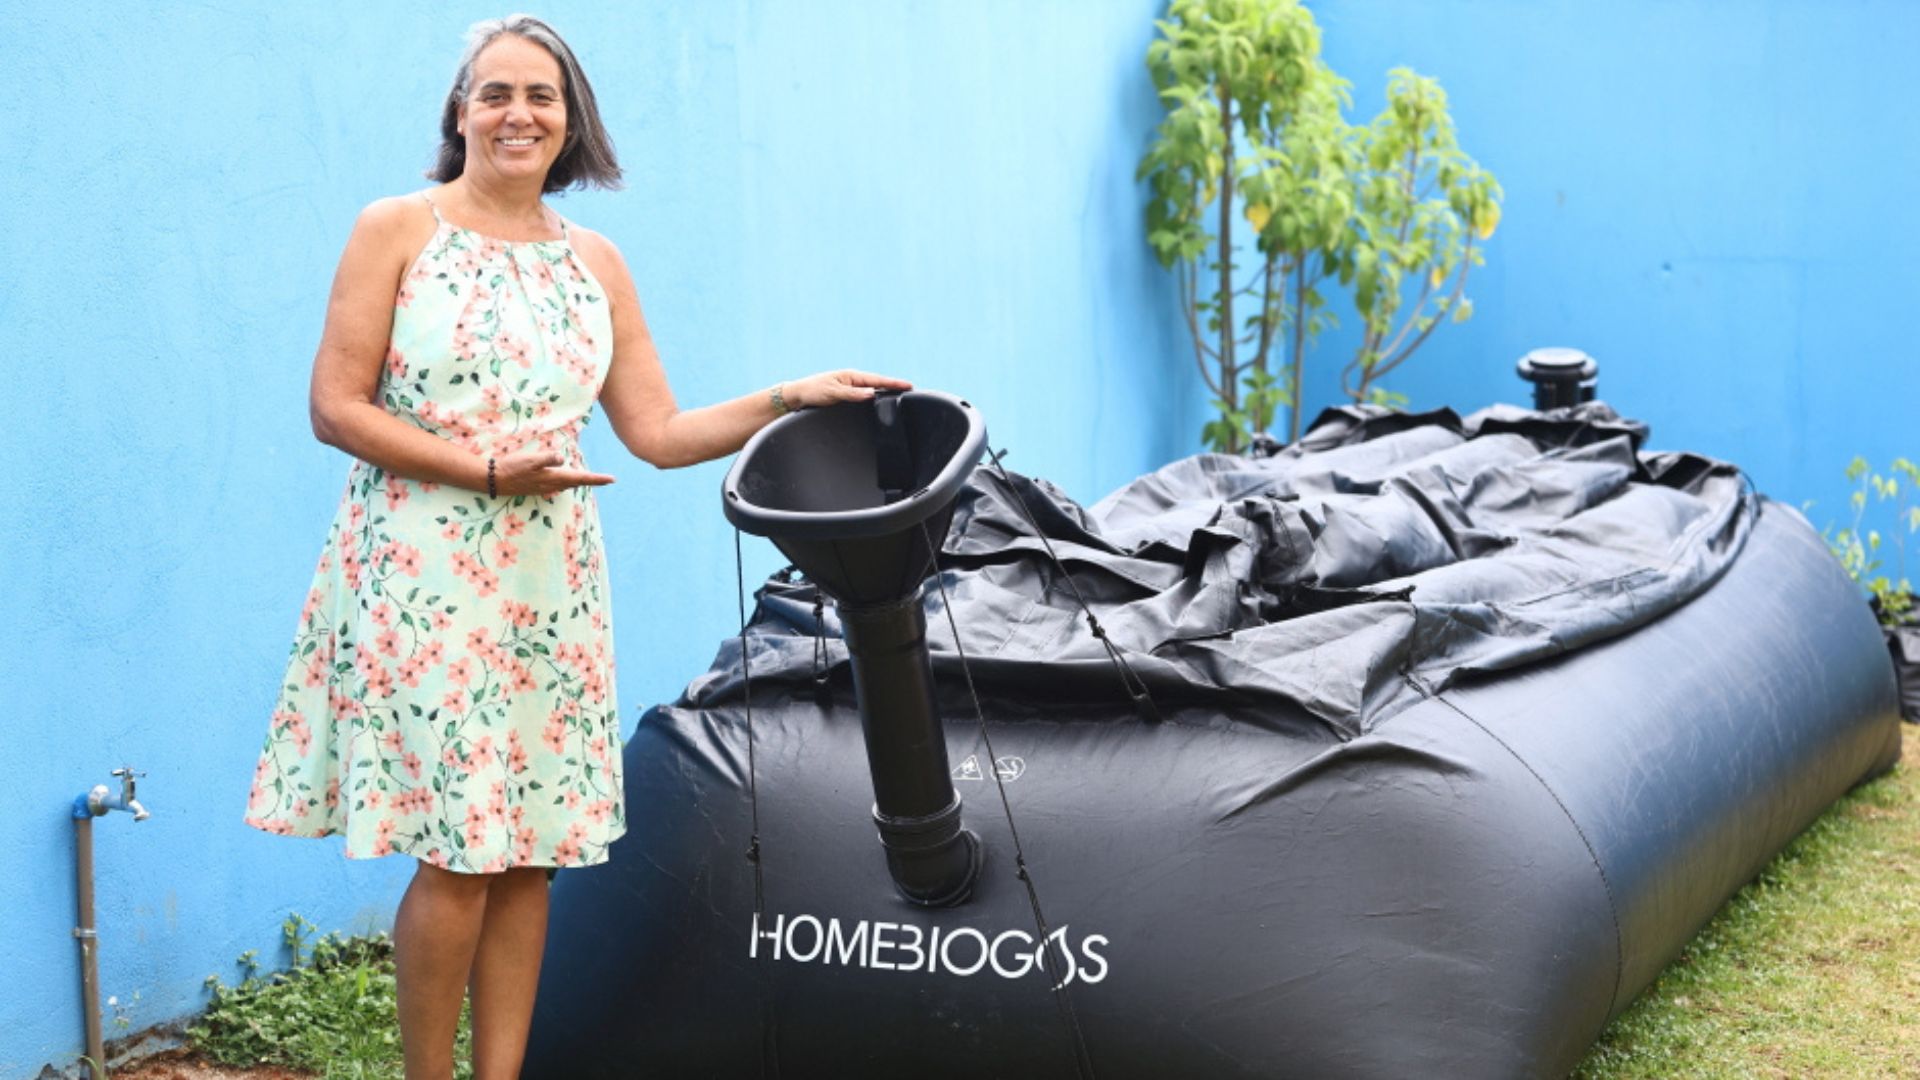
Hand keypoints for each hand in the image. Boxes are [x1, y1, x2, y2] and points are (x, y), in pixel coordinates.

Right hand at [490, 449, 615, 495]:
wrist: (495, 480)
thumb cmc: (512, 467)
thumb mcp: (530, 460)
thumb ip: (547, 459)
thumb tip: (562, 458)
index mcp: (554, 477)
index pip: (581, 478)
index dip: (597, 479)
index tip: (612, 479)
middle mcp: (552, 485)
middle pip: (577, 483)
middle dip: (592, 481)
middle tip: (607, 479)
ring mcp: (545, 488)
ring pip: (568, 485)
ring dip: (581, 482)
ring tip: (592, 479)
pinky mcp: (538, 487)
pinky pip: (558, 485)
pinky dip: (568, 482)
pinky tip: (567, 480)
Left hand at [780, 369, 913, 409]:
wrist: (796, 396)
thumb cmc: (812, 391)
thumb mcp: (832, 393)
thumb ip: (852, 394)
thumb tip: (872, 394)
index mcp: (851, 376)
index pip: (877, 380)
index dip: (894, 383)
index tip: (909, 386)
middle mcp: (852, 381)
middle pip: (878, 384)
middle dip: (893, 386)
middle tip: (911, 390)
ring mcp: (849, 388)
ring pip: (872, 390)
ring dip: (885, 392)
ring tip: (900, 395)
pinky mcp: (845, 396)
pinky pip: (864, 396)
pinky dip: (875, 397)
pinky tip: (880, 402)